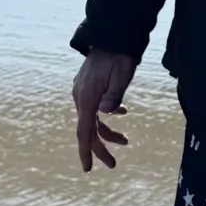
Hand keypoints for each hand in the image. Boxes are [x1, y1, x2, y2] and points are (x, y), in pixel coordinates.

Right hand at [72, 49, 136, 171]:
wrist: (112, 35)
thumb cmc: (119, 56)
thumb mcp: (122, 76)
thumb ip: (114, 95)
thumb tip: (107, 113)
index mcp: (87, 98)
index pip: (84, 131)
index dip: (86, 152)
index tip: (88, 170)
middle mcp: (81, 97)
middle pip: (89, 129)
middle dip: (101, 147)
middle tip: (114, 163)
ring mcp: (83, 91)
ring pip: (93, 119)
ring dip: (107, 131)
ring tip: (125, 140)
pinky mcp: (88, 86)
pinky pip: (95, 107)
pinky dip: (107, 114)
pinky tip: (121, 112)